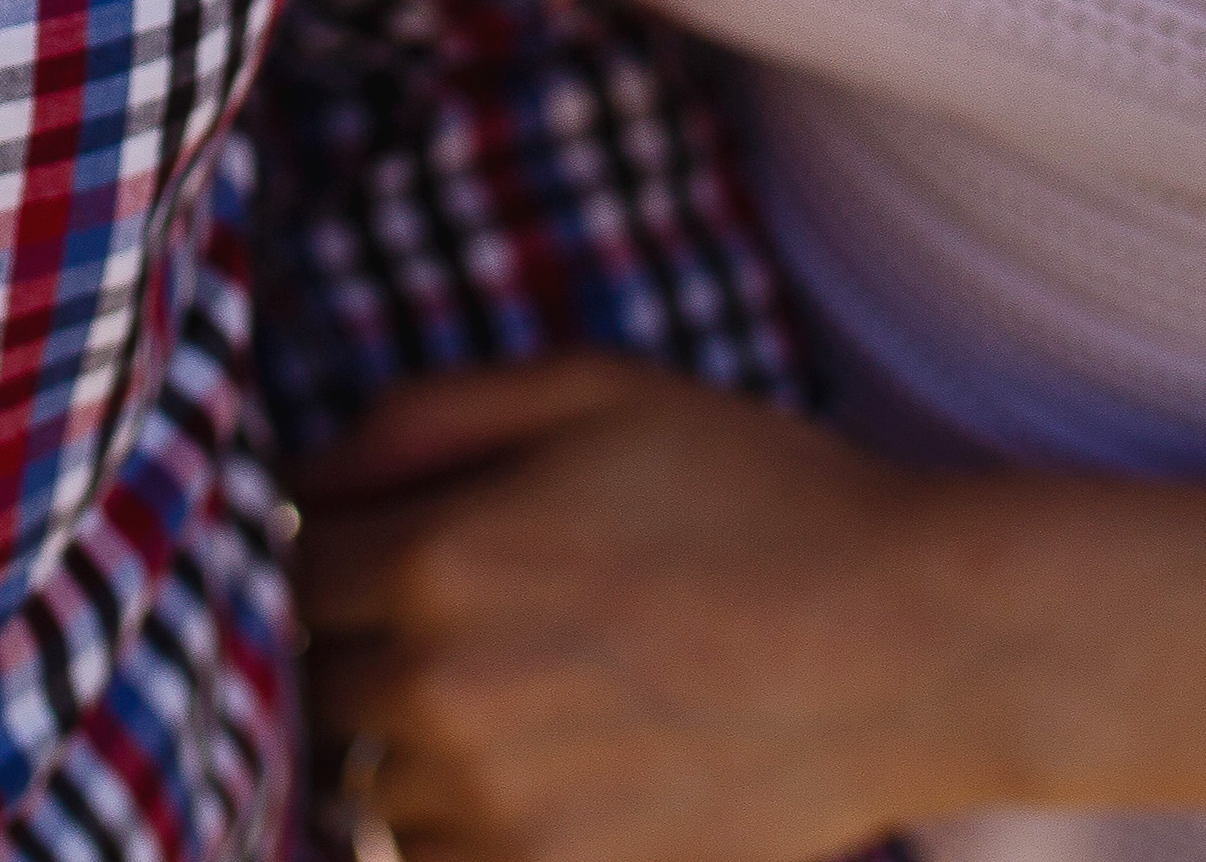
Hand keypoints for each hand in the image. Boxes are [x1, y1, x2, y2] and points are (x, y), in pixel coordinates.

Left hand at [301, 356, 1001, 861]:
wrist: (912, 645)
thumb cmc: (756, 493)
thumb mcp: (591, 391)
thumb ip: (425, 414)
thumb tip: (310, 470)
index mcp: (435, 559)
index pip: (293, 566)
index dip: (339, 549)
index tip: (392, 546)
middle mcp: (441, 692)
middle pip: (317, 685)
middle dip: (367, 648)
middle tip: (472, 621)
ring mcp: (495, 805)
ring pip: (369, 785)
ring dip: (410, 747)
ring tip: (525, 698)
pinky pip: (435, 860)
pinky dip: (465, 824)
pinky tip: (550, 770)